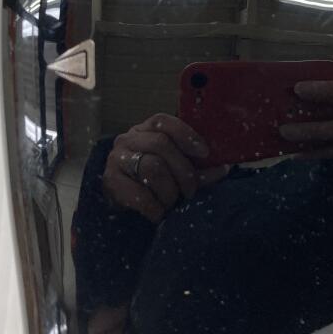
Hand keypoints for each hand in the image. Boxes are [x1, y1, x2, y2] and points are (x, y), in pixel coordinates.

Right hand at [103, 114, 229, 222]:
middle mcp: (129, 138)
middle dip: (183, 171)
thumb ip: (197, 167)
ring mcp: (117, 158)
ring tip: (172, 203)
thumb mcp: (177, 169)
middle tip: (190, 191)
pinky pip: (138, 194)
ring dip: (169, 191)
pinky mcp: (110, 181)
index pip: (164, 121)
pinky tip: (159, 213)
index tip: (204, 152)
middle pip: (161, 145)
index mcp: (147, 129)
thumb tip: (222, 168)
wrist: (124, 204)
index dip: (186, 134)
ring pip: (152, 168)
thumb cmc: (155, 181)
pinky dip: (155, 207)